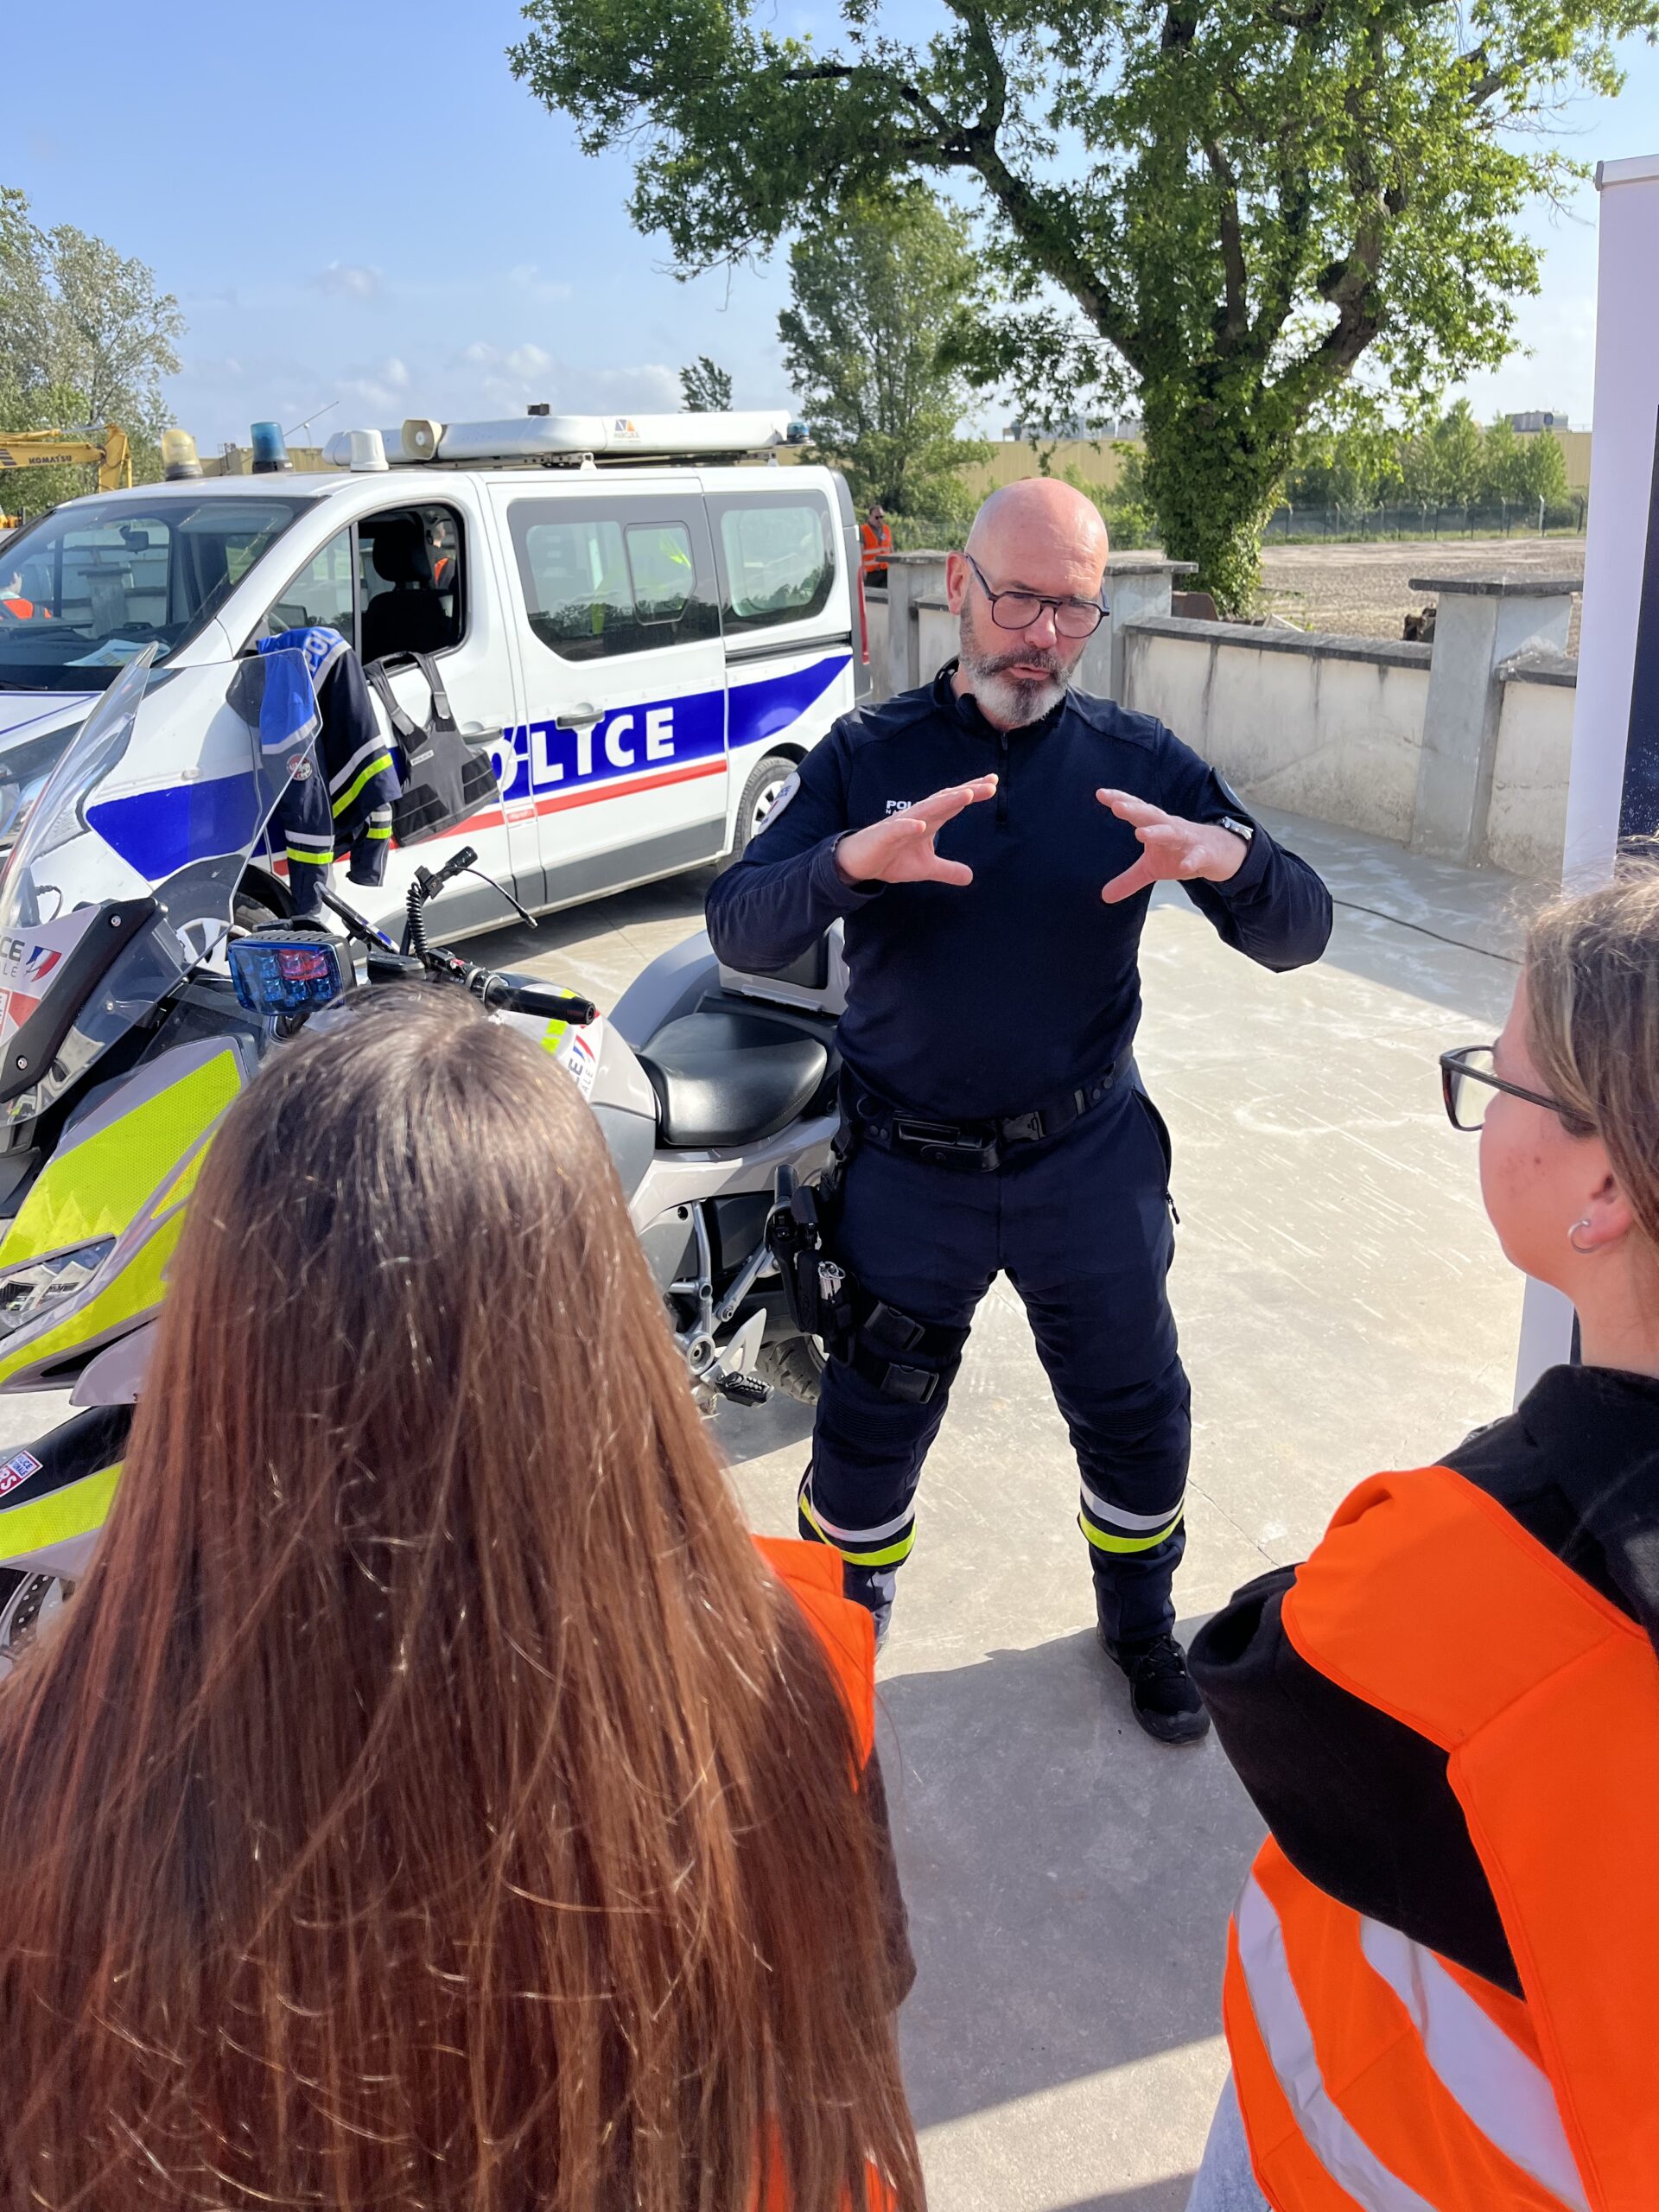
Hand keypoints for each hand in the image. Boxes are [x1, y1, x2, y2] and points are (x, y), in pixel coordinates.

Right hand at [834, 777, 998, 887]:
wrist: (859, 863)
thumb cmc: (891, 858)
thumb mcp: (925, 868)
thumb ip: (947, 870)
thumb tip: (970, 877)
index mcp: (928, 821)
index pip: (954, 803)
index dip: (973, 792)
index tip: (994, 784)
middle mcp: (917, 817)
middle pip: (945, 800)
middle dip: (967, 791)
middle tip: (990, 784)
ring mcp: (900, 824)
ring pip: (926, 810)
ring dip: (945, 802)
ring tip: (966, 795)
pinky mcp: (884, 836)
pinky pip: (897, 830)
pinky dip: (908, 826)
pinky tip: (921, 825)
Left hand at [1097, 789, 1248, 903]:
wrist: (1220, 854)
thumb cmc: (1181, 853)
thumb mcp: (1152, 868)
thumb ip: (1128, 880)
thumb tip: (1104, 897)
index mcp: (1157, 827)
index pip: (1137, 810)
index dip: (1120, 801)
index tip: (1101, 793)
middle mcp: (1171, 828)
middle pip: (1151, 815)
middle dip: (1134, 809)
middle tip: (1117, 806)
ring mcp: (1188, 840)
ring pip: (1172, 833)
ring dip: (1157, 832)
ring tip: (1140, 834)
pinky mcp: (1204, 854)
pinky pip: (1197, 856)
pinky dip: (1192, 860)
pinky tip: (1185, 867)